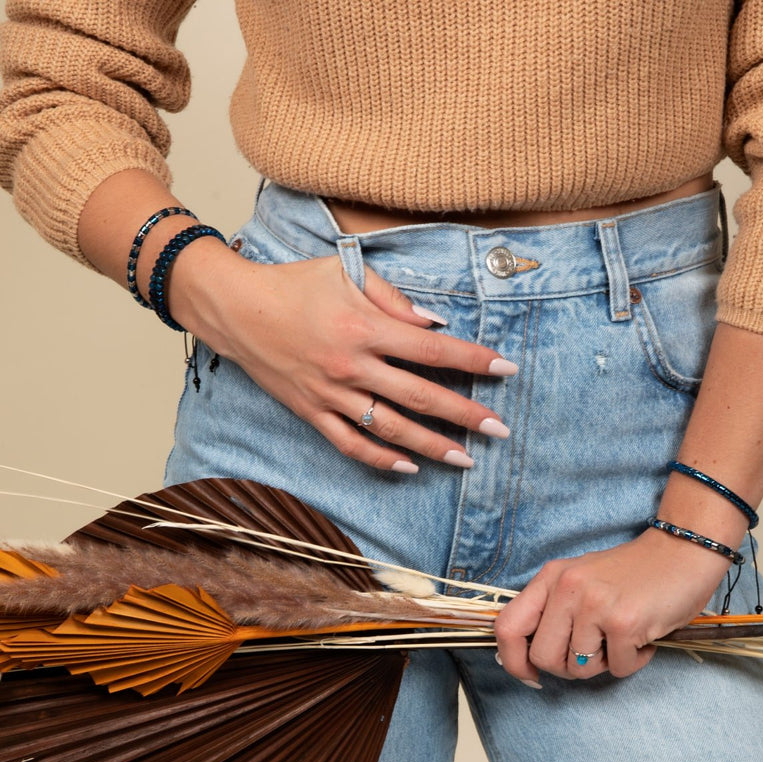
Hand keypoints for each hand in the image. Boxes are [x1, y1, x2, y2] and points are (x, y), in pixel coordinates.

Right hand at [168, 240, 515, 470]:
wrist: (237, 309)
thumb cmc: (294, 284)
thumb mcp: (346, 273)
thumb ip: (394, 299)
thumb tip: (435, 323)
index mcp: (365, 328)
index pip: (433, 350)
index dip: (474, 361)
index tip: (506, 370)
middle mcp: (352, 366)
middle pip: (420, 397)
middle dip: (465, 414)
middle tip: (499, 430)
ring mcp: (331, 394)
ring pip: (390, 429)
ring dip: (432, 446)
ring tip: (466, 459)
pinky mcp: (312, 412)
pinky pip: (350, 444)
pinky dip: (380, 459)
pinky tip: (408, 468)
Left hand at [493, 528, 731, 681]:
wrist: (680, 553)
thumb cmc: (630, 574)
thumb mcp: (579, 579)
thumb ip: (553, 610)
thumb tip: (529, 657)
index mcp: (550, 577)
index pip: (507, 625)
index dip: (512, 660)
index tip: (530, 675)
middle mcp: (566, 587)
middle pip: (543, 656)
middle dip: (567, 668)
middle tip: (593, 653)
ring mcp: (594, 604)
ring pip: (579, 668)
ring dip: (604, 664)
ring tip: (621, 638)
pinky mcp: (624, 622)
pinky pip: (618, 668)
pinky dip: (633, 661)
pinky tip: (642, 637)